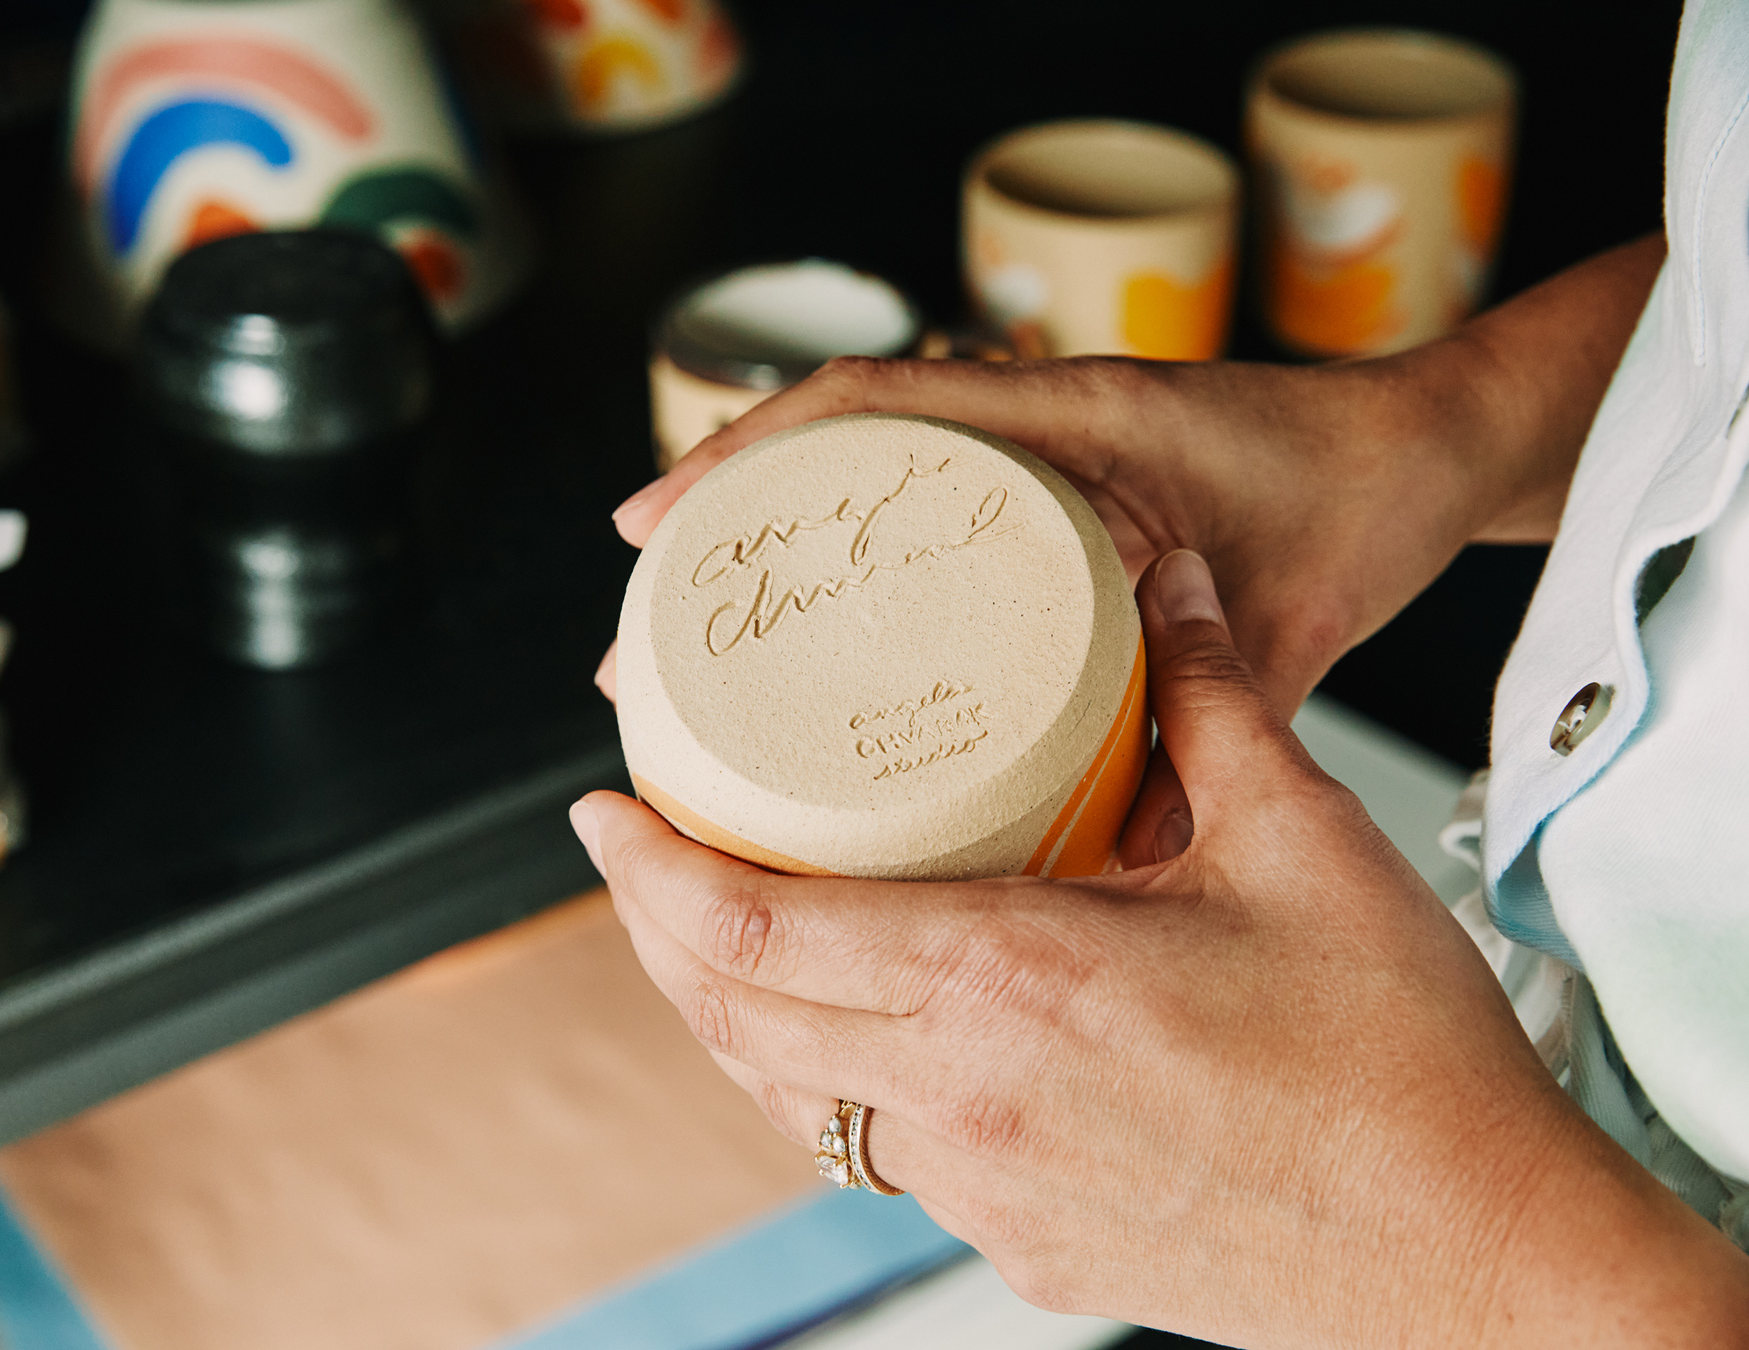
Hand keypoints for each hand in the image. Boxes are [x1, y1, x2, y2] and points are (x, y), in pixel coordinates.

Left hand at [573, 549, 1748, 1347]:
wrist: (1474, 1253)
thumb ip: (1208, 704)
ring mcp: (988, 1188)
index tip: (600, 811)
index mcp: (1010, 984)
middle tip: (637, 851)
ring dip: (728, 1011)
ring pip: (790, 1098)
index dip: (650, 869)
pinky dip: (826, 1080)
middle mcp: (968, 1100)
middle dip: (654, 931)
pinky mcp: (1025, 1240)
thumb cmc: (1399, 1067)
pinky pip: (880, 1153)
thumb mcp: (1305, 842)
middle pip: (730, 1017)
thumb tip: (1167, 595)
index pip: (750, 930)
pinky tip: (862, 1028)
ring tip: (718, 928)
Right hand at [598, 237, 1663, 719]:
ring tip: (698, 657)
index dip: (746, 456)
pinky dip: (859, 566)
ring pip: (866, 481)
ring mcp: (1036, 449)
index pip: (874, 400)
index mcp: (1077, 417)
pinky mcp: (1051, 490)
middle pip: (834, 448)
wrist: (1421, 451)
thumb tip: (1125, 859)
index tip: (655, 528)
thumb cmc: (1356, 506)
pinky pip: (925, 516)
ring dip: (775, 549)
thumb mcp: (1286, 623)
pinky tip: (821, 653)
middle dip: (723, 532)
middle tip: (645, 645)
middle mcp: (1036, 420)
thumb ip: (1211, 723)